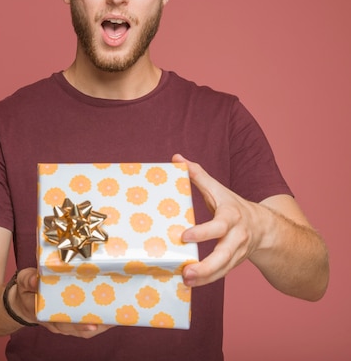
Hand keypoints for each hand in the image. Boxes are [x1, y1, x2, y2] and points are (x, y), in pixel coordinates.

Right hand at [14, 268, 112, 338]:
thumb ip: (28, 280)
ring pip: (82, 330)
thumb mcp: (24, 280)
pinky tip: (111, 316)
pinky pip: (85, 327)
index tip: (91, 324)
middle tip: (112, 318)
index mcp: (42, 312)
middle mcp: (54, 322)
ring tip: (117, 317)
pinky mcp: (69, 322)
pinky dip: (98, 324)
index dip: (76, 324)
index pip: (59, 321)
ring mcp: (62, 324)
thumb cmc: (26, 289)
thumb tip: (35, 279)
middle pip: (76, 328)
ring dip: (99, 325)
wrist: (23, 300)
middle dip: (94, 325)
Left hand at [172, 154, 265, 287]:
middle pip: (223, 254)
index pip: (218, 226)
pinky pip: (220, 274)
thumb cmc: (233, 205)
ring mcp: (237, 253)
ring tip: (186, 280)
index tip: (184, 236)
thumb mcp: (218, 189)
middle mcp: (236, 237)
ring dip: (205, 277)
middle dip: (206, 265)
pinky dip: (207, 280)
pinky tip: (190, 283)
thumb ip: (198, 175)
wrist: (264, 227)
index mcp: (231, 217)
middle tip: (187, 271)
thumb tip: (177, 158)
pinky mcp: (233, 263)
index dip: (202, 232)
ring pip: (223, 268)